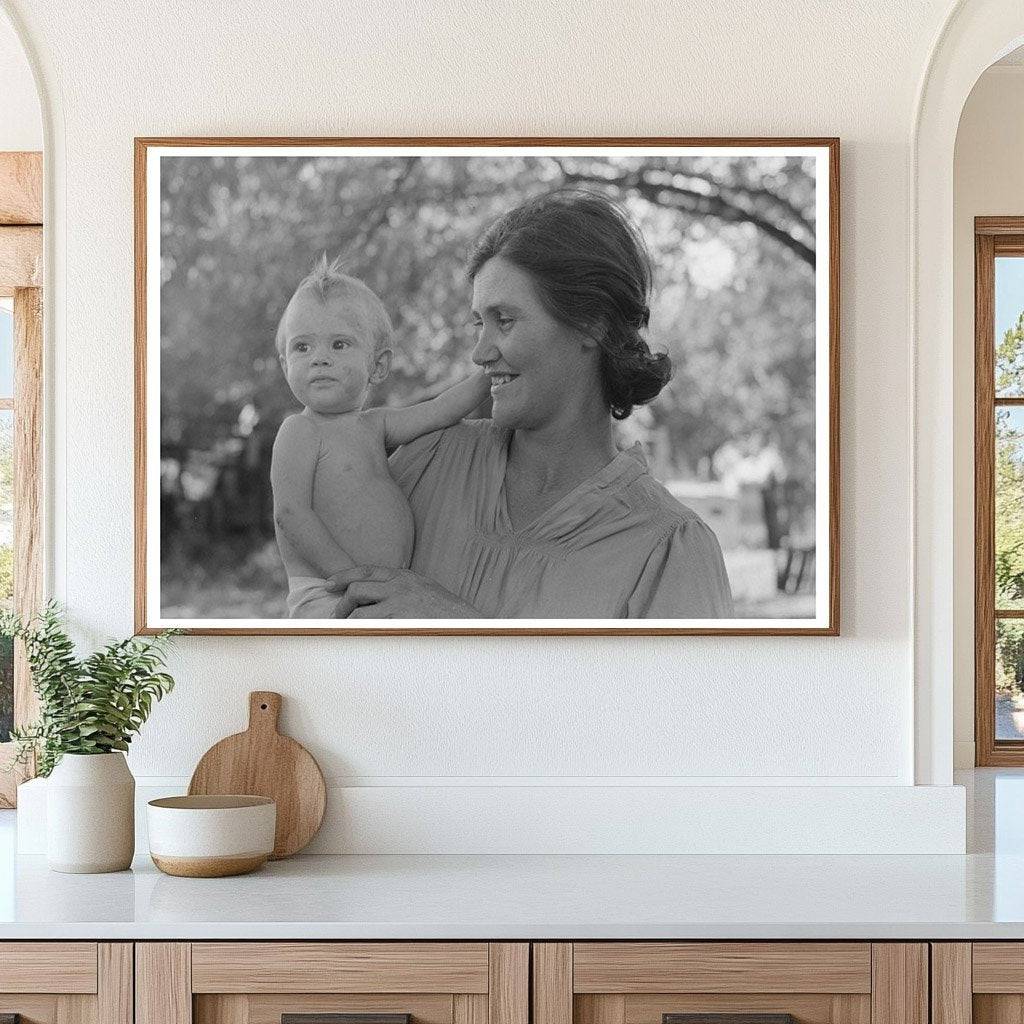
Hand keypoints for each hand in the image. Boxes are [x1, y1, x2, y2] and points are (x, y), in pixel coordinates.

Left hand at [325, 566, 480, 618]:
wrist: (469, 625)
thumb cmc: (452, 616)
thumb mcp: (429, 592)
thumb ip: (407, 589)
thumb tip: (385, 595)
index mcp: (407, 576)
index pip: (368, 570)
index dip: (345, 576)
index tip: (330, 583)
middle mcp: (400, 585)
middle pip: (357, 587)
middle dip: (342, 602)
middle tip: (336, 614)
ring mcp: (397, 601)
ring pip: (358, 609)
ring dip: (348, 621)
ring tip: (346, 630)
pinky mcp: (396, 618)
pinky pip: (366, 625)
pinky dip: (357, 631)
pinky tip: (355, 637)